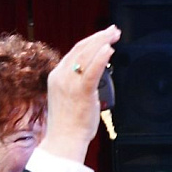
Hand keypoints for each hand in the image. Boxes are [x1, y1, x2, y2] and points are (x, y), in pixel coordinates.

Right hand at [40, 25, 120, 162]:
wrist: (64, 140)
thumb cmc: (69, 123)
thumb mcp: (69, 97)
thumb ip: (78, 84)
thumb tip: (93, 76)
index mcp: (57, 76)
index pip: (75, 52)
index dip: (91, 41)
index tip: (103, 36)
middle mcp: (61, 76)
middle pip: (81, 48)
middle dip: (99, 37)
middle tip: (113, 31)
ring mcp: (70, 83)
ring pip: (87, 55)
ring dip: (102, 42)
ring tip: (114, 36)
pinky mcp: (81, 92)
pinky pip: (92, 70)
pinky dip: (101, 58)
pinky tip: (109, 49)